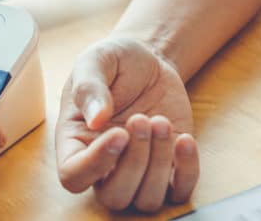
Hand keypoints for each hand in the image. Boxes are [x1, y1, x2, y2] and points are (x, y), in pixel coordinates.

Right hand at [56, 37, 198, 212]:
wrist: (150, 61)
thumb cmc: (115, 62)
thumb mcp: (96, 60)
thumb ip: (89, 87)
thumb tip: (96, 119)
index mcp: (76, 141)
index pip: (73, 176)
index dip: (95, 165)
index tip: (118, 133)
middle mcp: (104, 164)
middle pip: (113, 197)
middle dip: (134, 162)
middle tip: (142, 119)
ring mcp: (138, 170)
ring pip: (146, 200)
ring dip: (159, 163)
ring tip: (160, 120)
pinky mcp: (169, 167)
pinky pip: (179, 192)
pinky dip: (187, 171)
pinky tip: (184, 139)